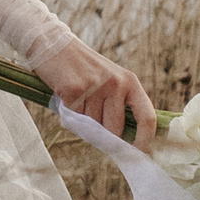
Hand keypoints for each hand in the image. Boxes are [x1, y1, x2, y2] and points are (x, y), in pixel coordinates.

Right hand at [34, 37, 156, 147]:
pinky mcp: (74, 90)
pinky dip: (69, 116)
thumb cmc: (82, 68)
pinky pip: (75, 119)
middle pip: (115, 130)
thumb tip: (123, 142)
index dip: (145, 140)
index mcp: (130, 81)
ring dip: (83, 124)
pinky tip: (66, 99)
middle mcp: (116, 83)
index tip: (138, 155)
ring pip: (92, 127)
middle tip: (91, 128)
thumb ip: (119, 105)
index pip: (147, 117)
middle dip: (103, 137)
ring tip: (76, 103)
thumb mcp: (109, 79)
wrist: (53, 45)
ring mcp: (95, 86)